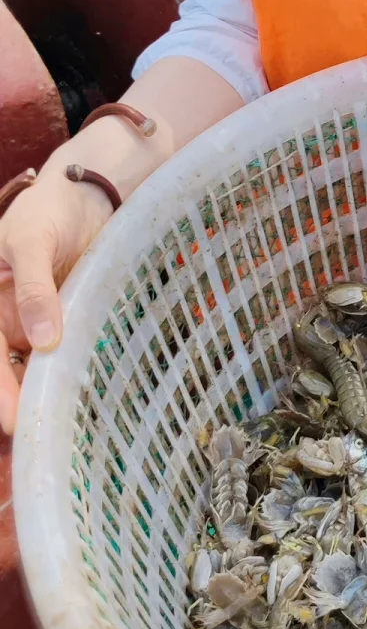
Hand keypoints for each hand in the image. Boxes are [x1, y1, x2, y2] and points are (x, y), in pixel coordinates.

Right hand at [0, 168, 113, 433]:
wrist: (87, 194)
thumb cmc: (49, 209)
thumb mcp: (34, 241)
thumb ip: (34, 288)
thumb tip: (43, 340)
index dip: (0, 392)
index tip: (16, 421)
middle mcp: (5, 321)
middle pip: (8, 374)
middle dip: (25, 404)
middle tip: (52, 434)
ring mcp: (35, 326)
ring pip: (37, 371)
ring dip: (52, 395)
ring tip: (76, 425)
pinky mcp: (67, 324)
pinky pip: (68, 356)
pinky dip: (76, 375)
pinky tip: (95, 396)